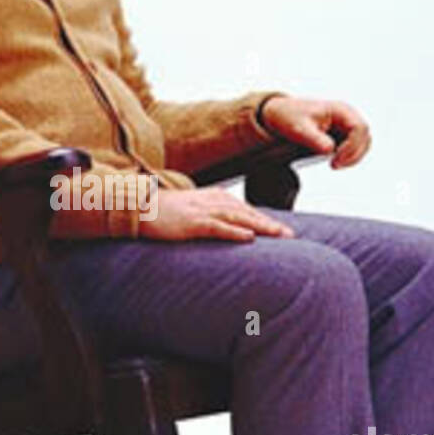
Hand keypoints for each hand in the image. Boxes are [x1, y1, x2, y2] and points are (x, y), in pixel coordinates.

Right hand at [139, 186, 293, 241]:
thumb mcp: (194, 210)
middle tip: (291, 235)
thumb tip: (229, 229)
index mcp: (215, 197)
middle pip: (249, 213)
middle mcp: (213, 201)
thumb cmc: (166, 212)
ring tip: (280, 236)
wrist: (141, 208)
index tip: (283, 231)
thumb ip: (213, 216)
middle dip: (271, 224)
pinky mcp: (193, 223)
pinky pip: (218, 227)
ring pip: (240, 218)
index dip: (266, 219)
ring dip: (261, 227)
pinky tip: (249, 237)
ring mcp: (203, 211)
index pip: (247, 209)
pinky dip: (235, 232)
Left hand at [261, 97, 370, 169]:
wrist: (282, 115)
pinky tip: (335, 162)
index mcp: (340, 110)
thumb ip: (315, 139)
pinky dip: (349, 157)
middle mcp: (347, 116)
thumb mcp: (299, 128)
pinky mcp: (342, 135)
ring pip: (363, 144)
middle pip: (365, 137)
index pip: (359, 128)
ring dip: (353, 157)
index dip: (352, 146)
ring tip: (334, 165)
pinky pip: (354, 148)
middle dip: (354, 154)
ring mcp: (346, 126)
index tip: (336, 159)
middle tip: (335, 165)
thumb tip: (330, 150)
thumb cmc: (290, 116)